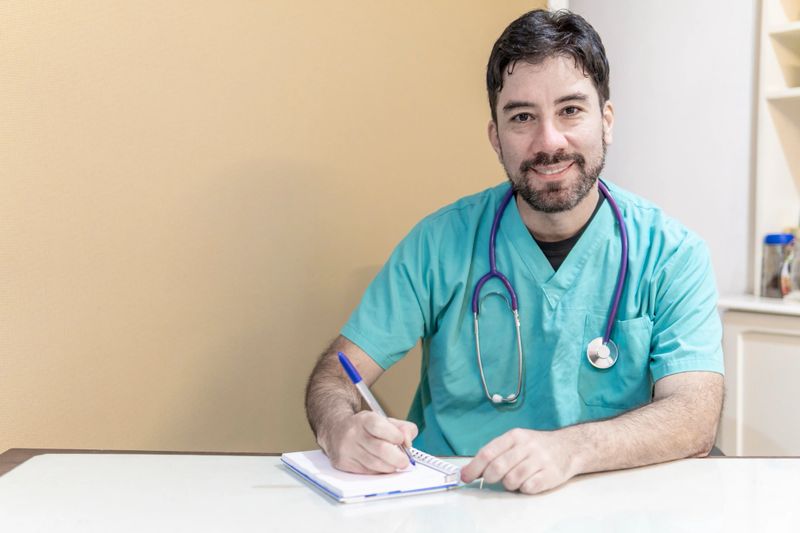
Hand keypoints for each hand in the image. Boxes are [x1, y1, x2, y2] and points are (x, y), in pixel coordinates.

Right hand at [320, 411, 417, 474]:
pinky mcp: (342, 463)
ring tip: (394, 464)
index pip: (380, 427)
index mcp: (365, 419)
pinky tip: (380, 466)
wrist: (336, 430)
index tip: (402, 441)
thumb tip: (408, 441)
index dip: (395, 436)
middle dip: (397, 458)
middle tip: (404, 462)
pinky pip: (366, 471)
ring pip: (374, 464)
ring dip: (389, 467)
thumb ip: (403, 428)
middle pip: (380, 449)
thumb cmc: (365, 427)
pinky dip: (377, 471)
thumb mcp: (385, 421)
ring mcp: (346, 449)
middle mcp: (353, 433)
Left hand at [460, 428, 580, 493]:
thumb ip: (495, 453)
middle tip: (492, 479)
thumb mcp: (515, 442)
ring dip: (508, 484)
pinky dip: (524, 488)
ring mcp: (540, 460)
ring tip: (515, 478)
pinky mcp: (550, 474)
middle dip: (490, 477)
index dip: (474, 467)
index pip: (488, 452)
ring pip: (512, 480)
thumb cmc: (535, 447)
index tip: (465, 477)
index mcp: (514, 436)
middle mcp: (527, 446)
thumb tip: (470, 470)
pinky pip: (528, 488)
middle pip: (498, 467)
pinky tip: (528, 481)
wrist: (568, 447)